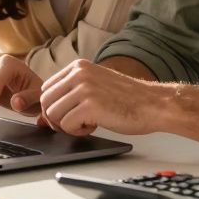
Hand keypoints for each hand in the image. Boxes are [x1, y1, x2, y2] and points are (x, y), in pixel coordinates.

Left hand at [39, 59, 163, 136]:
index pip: (46, 88)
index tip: (66, 115)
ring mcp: (84, 88)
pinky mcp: (90, 105)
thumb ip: (73, 91)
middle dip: (56, 118)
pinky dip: (78, 132)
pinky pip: (67, 125)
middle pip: (46, 102)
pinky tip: (94, 126)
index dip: (53, 107)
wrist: (154, 104)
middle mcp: (79, 73)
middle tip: (75, 123)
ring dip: (68, 125)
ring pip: (53, 115)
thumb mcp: (96, 84)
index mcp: (79, 66)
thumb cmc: (128, 99)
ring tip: (88, 123)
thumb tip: (45, 112)